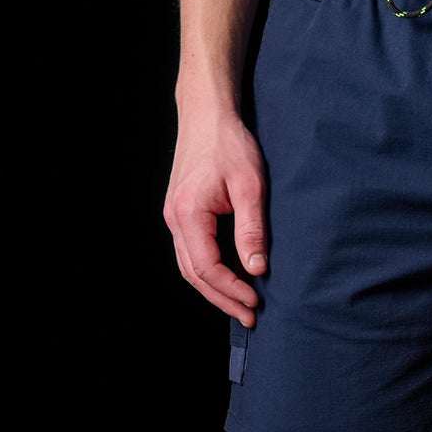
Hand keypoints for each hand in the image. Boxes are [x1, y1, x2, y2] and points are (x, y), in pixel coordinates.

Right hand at [163, 110, 267, 328]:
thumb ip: (252, 229)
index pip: (207, 268)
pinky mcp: (181, 213)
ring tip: (241, 306)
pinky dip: (208, 273)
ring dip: (214, 291)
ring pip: (189, 267)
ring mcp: (174, 217)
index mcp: (188, 214)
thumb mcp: (250, 185)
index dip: (232, 290)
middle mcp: (174, 219)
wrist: (207, 114)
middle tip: (250, 318)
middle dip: (223, 299)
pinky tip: (228, 282)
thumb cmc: (230, 144)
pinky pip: (190, 254)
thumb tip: (257, 269)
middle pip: (194, 275)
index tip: (256, 302)